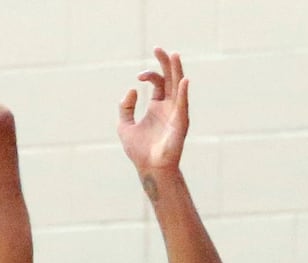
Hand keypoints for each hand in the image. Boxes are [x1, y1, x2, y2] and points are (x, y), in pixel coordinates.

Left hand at [118, 48, 189, 178]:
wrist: (149, 169)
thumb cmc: (139, 151)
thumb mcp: (125, 126)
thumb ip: (125, 108)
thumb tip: (131, 91)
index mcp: (158, 106)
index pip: (158, 81)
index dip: (149, 74)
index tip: (138, 77)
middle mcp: (169, 106)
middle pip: (170, 78)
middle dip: (165, 63)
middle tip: (158, 48)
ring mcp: (176, 113)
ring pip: (179, 87)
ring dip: (177, 71)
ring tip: (174, 55)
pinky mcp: (180, 122)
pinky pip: (183, 105)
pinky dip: (182, 92)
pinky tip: (182, 80)